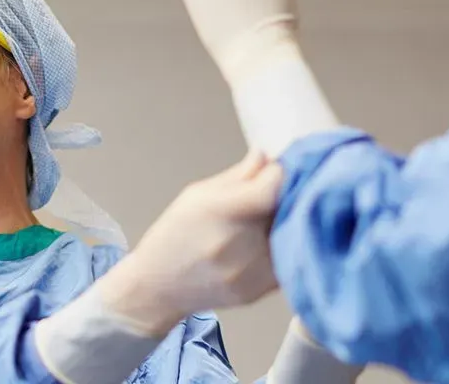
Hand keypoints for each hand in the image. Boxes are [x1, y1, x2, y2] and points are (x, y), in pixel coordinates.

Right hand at [98, 151, 284, 334]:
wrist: (158, 286)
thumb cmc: (175, 234)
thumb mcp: (197, 195)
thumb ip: (239, 176)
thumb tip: (268, 157)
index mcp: (218, 211)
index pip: (271, 188)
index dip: (279, 175)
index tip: (275, 172)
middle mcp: (236, 243)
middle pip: (285, 211)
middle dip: (285, 197)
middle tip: (276, 192)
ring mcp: (249, 271)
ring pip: (290, 236)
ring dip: (286, 222)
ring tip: (268, 218)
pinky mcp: (259, 291)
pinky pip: (285, 260)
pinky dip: (282, 247)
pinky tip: (264, 242)